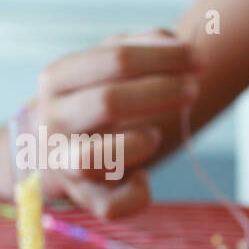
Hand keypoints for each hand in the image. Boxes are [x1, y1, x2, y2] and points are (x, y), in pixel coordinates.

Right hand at [16, 29, 201, 217]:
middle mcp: (53, 119)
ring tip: (154, 135)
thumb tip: (176, 41)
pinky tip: (143, 177)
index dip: (165, 59)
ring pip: (95, 158)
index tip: (199, 60)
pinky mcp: (81, 198)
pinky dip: (136, 194)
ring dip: (137, 144)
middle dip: (161, 93)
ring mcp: (63, 162)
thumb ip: (141, 47)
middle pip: (109, 101)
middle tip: (193, 90)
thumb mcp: (107, 66)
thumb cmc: (91, 103)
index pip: (116, 60)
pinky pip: (111, 206)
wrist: (49, 152)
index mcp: (59, 78)